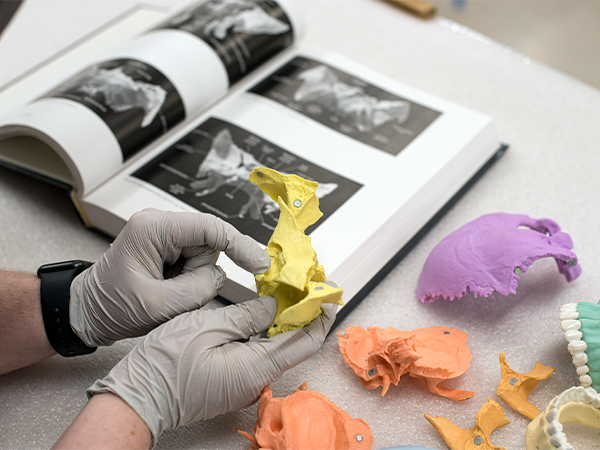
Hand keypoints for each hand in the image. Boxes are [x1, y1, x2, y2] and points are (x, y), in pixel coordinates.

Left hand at [70, 208, 270, 346]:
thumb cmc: (111, 307)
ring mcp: (163, 233)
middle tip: (173, 294)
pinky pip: (195, 261)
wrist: (88, 311)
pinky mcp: (167, 245)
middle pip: (208, 243)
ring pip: (204, 254)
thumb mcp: (158, 306)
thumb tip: (219, 275)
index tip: (260, 265)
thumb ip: (199, 288)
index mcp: (152, 229)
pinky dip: (188, 279)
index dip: (239, 245)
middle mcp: (159, 223)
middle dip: (199, 273)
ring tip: (164, 292)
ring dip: (192, 279)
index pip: (210, 227)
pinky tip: (166, 288)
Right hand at [87, 296, 336, 443]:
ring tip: (288, 297)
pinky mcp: (234, 383)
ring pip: (277, 351)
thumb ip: (248, 315)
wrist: (139, 395)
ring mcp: (245, 385)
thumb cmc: (166, 363)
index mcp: (255, 368)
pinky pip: (260, 357)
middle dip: (304, 317)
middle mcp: (256, 382)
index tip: (328, 297)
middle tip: (307, 290)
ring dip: (285, 325)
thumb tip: (275, 306)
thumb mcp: (209, 326)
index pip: (304, 342)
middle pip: (294, 347)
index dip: (320, 318)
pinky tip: (263, 316)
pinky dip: (267, 336)